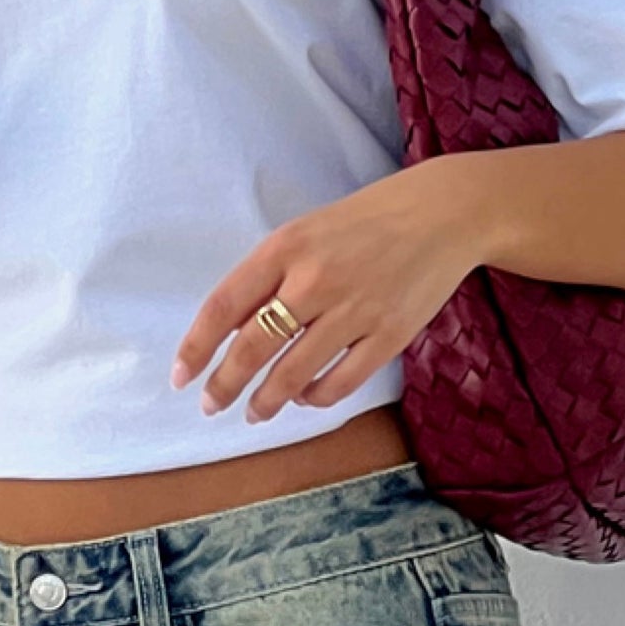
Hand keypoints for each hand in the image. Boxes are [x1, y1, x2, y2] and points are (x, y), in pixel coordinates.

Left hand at [171, 162, 479, 424]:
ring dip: (266, 401)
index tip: (181, 377)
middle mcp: (315, 279)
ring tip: (254, 412)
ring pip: (294, 375)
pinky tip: (304, 397)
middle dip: (225, 385)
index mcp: (286, 247)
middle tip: (211, 405)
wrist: (443, 213)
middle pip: (253, 347)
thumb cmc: (365, 222)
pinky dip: (314, 397)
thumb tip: (231, 330)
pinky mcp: (390, 335)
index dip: (197, 347)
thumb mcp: (307, 232)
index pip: (224, 305)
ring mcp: (355, 309)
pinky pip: (340, 383)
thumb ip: (269, 275)